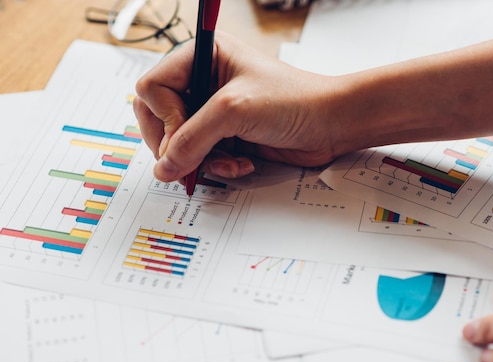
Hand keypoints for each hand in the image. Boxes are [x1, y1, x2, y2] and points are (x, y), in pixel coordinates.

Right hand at [133, 31, 345, 181]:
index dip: (163, 118)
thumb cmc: (294, 100)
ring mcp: (215, 111)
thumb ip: (191, 139)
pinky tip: (242, 164)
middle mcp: (204, 81)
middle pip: (160, 119)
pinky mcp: (227, 134)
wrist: (331, 124)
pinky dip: (218, 166)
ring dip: (203, 160)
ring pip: (180, 144)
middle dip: (178, 145)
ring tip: (230, 161)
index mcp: (202, 56)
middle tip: (192, 160)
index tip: (183, 136)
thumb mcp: (234, 112)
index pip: (153, 88)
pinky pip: (203, 157)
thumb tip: (162, 167)